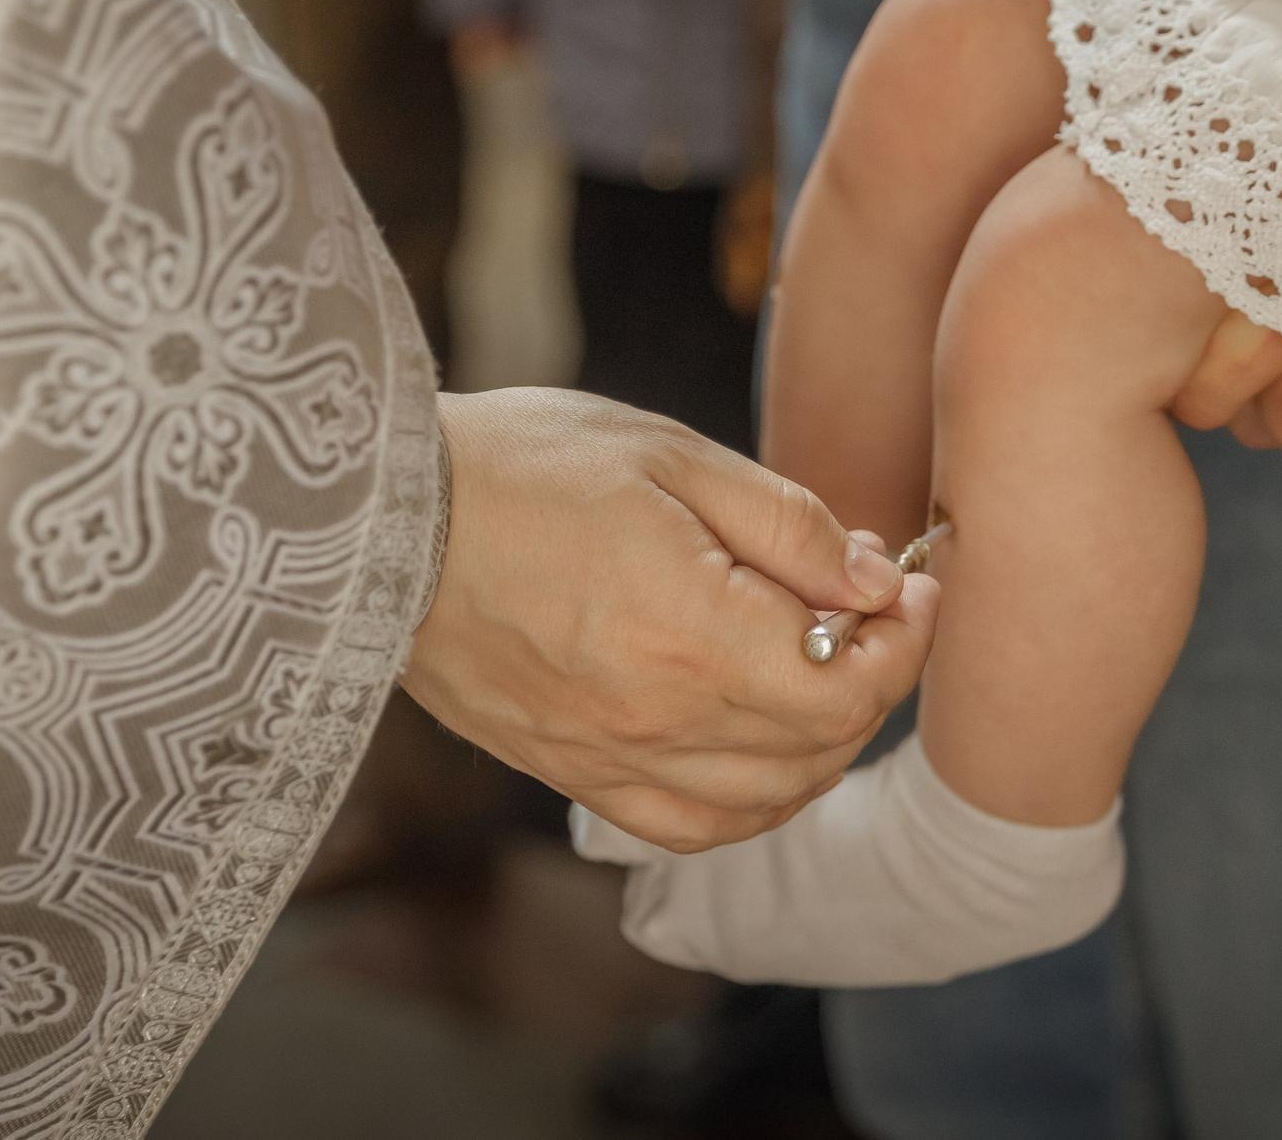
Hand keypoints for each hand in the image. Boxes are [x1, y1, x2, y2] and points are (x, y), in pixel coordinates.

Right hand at [406, 390, 939, 851]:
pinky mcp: (566, 772)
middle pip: (820, 747)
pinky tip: (758, 742)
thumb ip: (788, 526)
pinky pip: (687, 826)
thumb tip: (876, 580)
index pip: (852, 686)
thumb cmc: (519, 466)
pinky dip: (749, 798)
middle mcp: (656, 722)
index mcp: (692, 637)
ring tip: (825, 667)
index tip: (912, 587)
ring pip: (765, 801)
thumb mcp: (671, 456)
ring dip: (821, 744)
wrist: (369, 519)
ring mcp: (607, 760)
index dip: (907, 640)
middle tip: (876, 610)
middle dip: (875, 680)